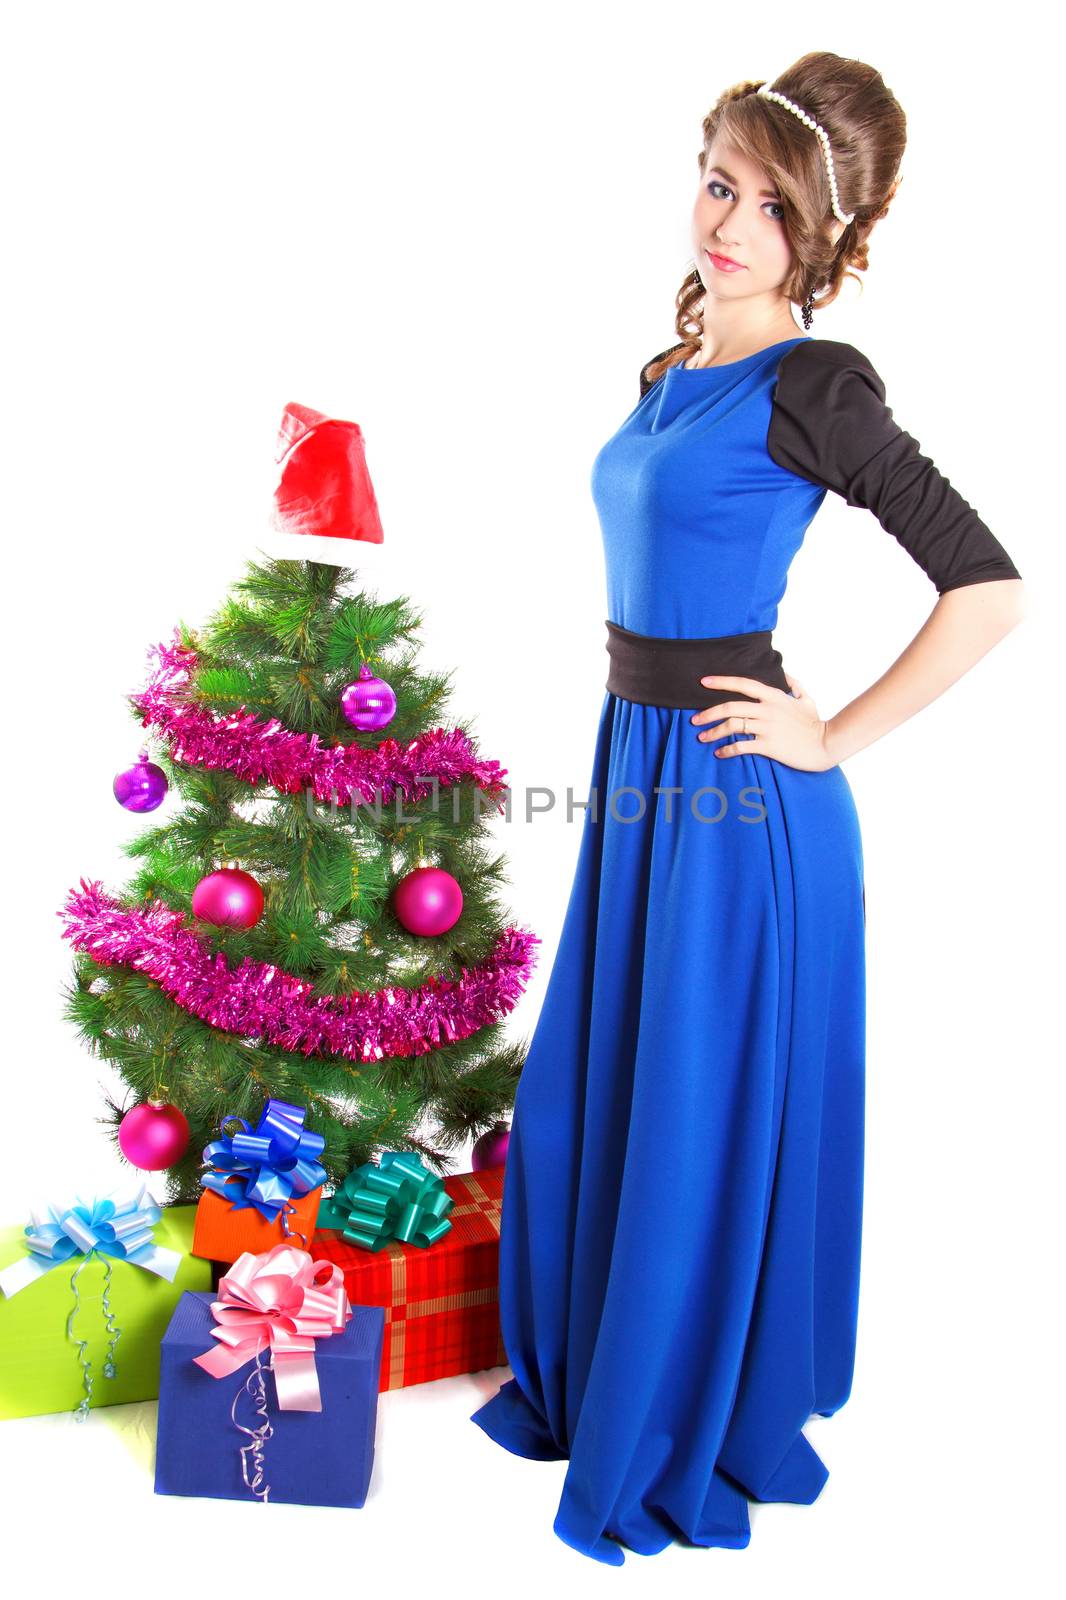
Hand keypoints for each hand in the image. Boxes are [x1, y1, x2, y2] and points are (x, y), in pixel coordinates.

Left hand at [691, 673, 836, 771]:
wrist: (826, 744)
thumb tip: (784, 673)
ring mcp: (767, 728)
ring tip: (702, 737)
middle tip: (694, 719)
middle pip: (730, 707)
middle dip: (708, 713)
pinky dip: (727, 749)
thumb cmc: (815, 723)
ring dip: (713, 732)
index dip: (721, 681)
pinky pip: (741, 746)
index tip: (703, 682)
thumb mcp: (806, 698)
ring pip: (732, 726)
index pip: (742, 684)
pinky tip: (720, 753)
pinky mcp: (768, 746)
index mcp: (774, 696)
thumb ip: (794, 684)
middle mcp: (768, 710)